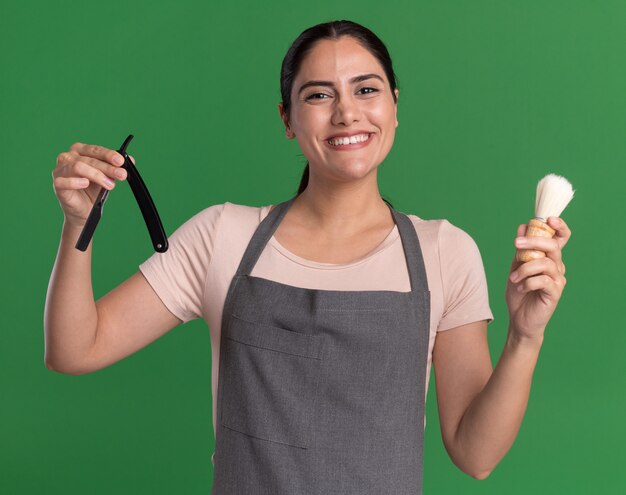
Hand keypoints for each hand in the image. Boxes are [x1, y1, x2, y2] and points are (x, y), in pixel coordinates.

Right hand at [52, 142, 134, 226]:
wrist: (84, 209)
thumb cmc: (93, 189)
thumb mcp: (107, 176)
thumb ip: (116, 167)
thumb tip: (130, 160)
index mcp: (80, 151)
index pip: (95, 150)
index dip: (108, 154)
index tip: (121, 161)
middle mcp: (68, 157)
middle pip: (89, 159)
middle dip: (108, 167)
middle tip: (121, 175)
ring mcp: (60, 170)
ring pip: (78, 167)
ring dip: (97, 175)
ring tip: (110, 185)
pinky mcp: (57, 184)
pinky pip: (64, 181)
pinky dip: (76, 181)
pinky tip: (85, 183)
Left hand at [505, 217, 570, 340]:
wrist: (519, 319)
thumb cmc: (519, 292)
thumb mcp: (516, 267)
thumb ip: (520, 249)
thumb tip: (522, 226)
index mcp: (549, 258)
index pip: (561, 238)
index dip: (559, 226)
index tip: (548, 219)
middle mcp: (557, 267)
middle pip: (553, 246)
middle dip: (534, 242)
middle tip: (515, 244)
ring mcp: (558, 280)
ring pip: (545, 263)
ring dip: (524, 268)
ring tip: (513, 278)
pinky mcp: (554, 293)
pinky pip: (542, 280)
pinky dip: (527, 282)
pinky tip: (520, 288)